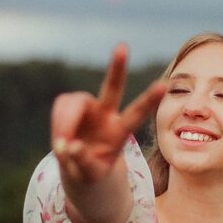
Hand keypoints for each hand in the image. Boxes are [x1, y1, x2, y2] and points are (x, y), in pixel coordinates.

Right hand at [51, 43, 165, 192]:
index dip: (149, 100)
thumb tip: (69, 146)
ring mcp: (88, 109)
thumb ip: (81, 161)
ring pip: (75, 102)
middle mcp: (107, 114)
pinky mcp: (71, 107)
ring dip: (65, 122)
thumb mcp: (89, 174)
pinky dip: (58, 122)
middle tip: (123, 47)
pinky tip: (60, 140)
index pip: (136, 113)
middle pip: (112, 87)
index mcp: (120, 132)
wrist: (78, 166)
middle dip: (117, 68)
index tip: (163, 85)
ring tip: (61, 145)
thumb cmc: (90, 171)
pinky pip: (62, 105)